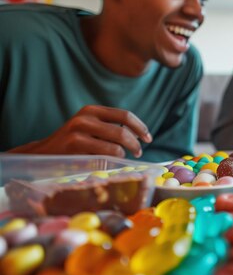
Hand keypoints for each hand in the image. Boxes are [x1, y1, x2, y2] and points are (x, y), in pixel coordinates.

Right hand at [10, 105, 151, 157]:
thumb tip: (140, 134)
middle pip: (123, 132)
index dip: (140, 127)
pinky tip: (109, 163)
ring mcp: (78, 133)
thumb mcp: (89, 127)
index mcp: (91, 110)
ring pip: (115, 146)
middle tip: (139, 152)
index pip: (125, 115)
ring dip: (124, 155)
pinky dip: (112, 162)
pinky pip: (104, 157)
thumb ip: (110, 126)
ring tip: (123, 158)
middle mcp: (85, 118)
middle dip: (135, 144)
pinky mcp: (74, 148)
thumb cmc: (73, 142)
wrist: (42, 154)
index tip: (148, 138)